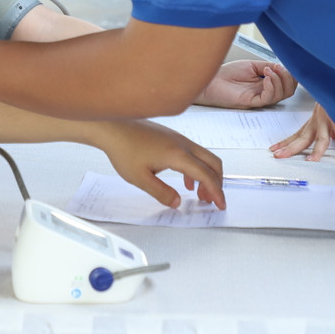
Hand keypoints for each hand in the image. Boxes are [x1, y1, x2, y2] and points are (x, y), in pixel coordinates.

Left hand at [96, 120, 224, 209]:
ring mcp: (178, 138)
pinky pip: (193, 153)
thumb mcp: (140, 178)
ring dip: (207, 176)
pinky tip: (187, 181)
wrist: (113, 128)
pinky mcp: (172, 137)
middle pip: (213, 163)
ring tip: (200, 195)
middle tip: (213, 201)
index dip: (216, 192)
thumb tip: (177, 203)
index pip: (206, 175)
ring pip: (203, 157)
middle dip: (217, 183)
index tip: (221, 205)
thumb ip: (161, 192)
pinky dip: (197, 168)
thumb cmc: (123, 149)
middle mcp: (182, 144)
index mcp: (177, 155)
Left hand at [194, 60, 296, 108]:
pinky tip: (266, 77)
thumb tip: (281, 66)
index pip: (287, 83)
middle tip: (279, 68)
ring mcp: (259, 97)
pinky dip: (271, 86)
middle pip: (288, 91)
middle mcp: (264, 91)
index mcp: (265, 83)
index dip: (290, 75)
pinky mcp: (251, 102)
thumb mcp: (252, 65)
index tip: (285, 65)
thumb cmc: (227, 74)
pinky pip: (268, 98)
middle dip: (288, 78)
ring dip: (279, 80)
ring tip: (269, 69)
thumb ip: (267, 66)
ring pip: (281, 95)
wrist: (211, 81)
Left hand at [269, 103, 334, 161]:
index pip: (296, 135)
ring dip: (316, 151)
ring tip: (311, 161)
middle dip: (291, 149)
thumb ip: (323, 127)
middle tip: (279, 156)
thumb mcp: (325, 112)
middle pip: (303, 139)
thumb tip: (330, 139)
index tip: (273, 149)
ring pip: (322, 139)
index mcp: (313, 122)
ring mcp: (329, 121)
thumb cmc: (333, 98)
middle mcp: (318, 122)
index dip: (285, 143)